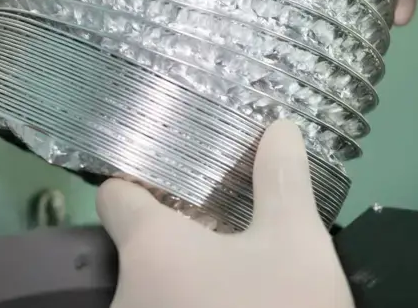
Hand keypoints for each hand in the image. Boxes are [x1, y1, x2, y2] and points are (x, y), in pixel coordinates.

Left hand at [97, 120, 352, 307]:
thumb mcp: (300, 245)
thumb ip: (283, 181)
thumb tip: (279, 127)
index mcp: (149, 247)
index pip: (117, 194)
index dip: (146, 181)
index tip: (183, 183)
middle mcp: (123, 294)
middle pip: (140, 250)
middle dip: (183, 243)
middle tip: (234, 240)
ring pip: (152, 295)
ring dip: (187, 287)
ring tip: (241, 286)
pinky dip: (188, 307)